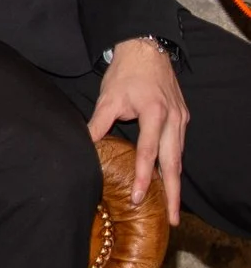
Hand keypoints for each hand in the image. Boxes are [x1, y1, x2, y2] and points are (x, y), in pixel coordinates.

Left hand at [90, 36, 187, 224]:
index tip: (140, 198)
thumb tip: (85, 146)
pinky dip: (175, 164)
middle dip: (174, 193)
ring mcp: (181, 119)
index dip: (144, 177)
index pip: (149, 153)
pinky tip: (170, 179)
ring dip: (176, 181)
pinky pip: (179, 146)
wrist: (146, 49)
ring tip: (172, 206)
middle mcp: (174, 120)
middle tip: (173, 218)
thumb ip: (98, 123)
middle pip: (174, 163)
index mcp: (155, 114)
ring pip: (179, 156)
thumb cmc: (125, 73)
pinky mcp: (182, 117)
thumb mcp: (108, 97)